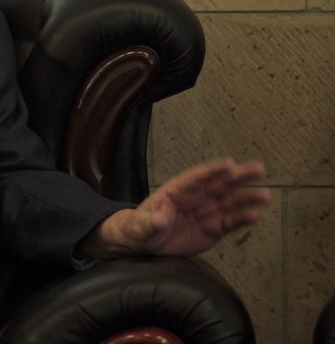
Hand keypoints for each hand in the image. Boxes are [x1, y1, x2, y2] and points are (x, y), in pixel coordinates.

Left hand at [81, 158, 270, 258]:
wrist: (147, 243)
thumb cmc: (141, 227)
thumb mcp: (141, 225)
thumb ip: (151, 221)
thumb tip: (159, 218)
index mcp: (178, 190)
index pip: (197, 177)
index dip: (213, 171)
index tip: (229, 164)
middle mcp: (197, 198)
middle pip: (220, 184)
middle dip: (239, 176)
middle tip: (259, 169)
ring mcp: (207, 212)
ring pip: (230, 202)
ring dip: (247, 198)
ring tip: (265, 196)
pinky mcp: (214, 229)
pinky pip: (230, 222)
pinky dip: (243, 219)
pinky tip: (256, 216)